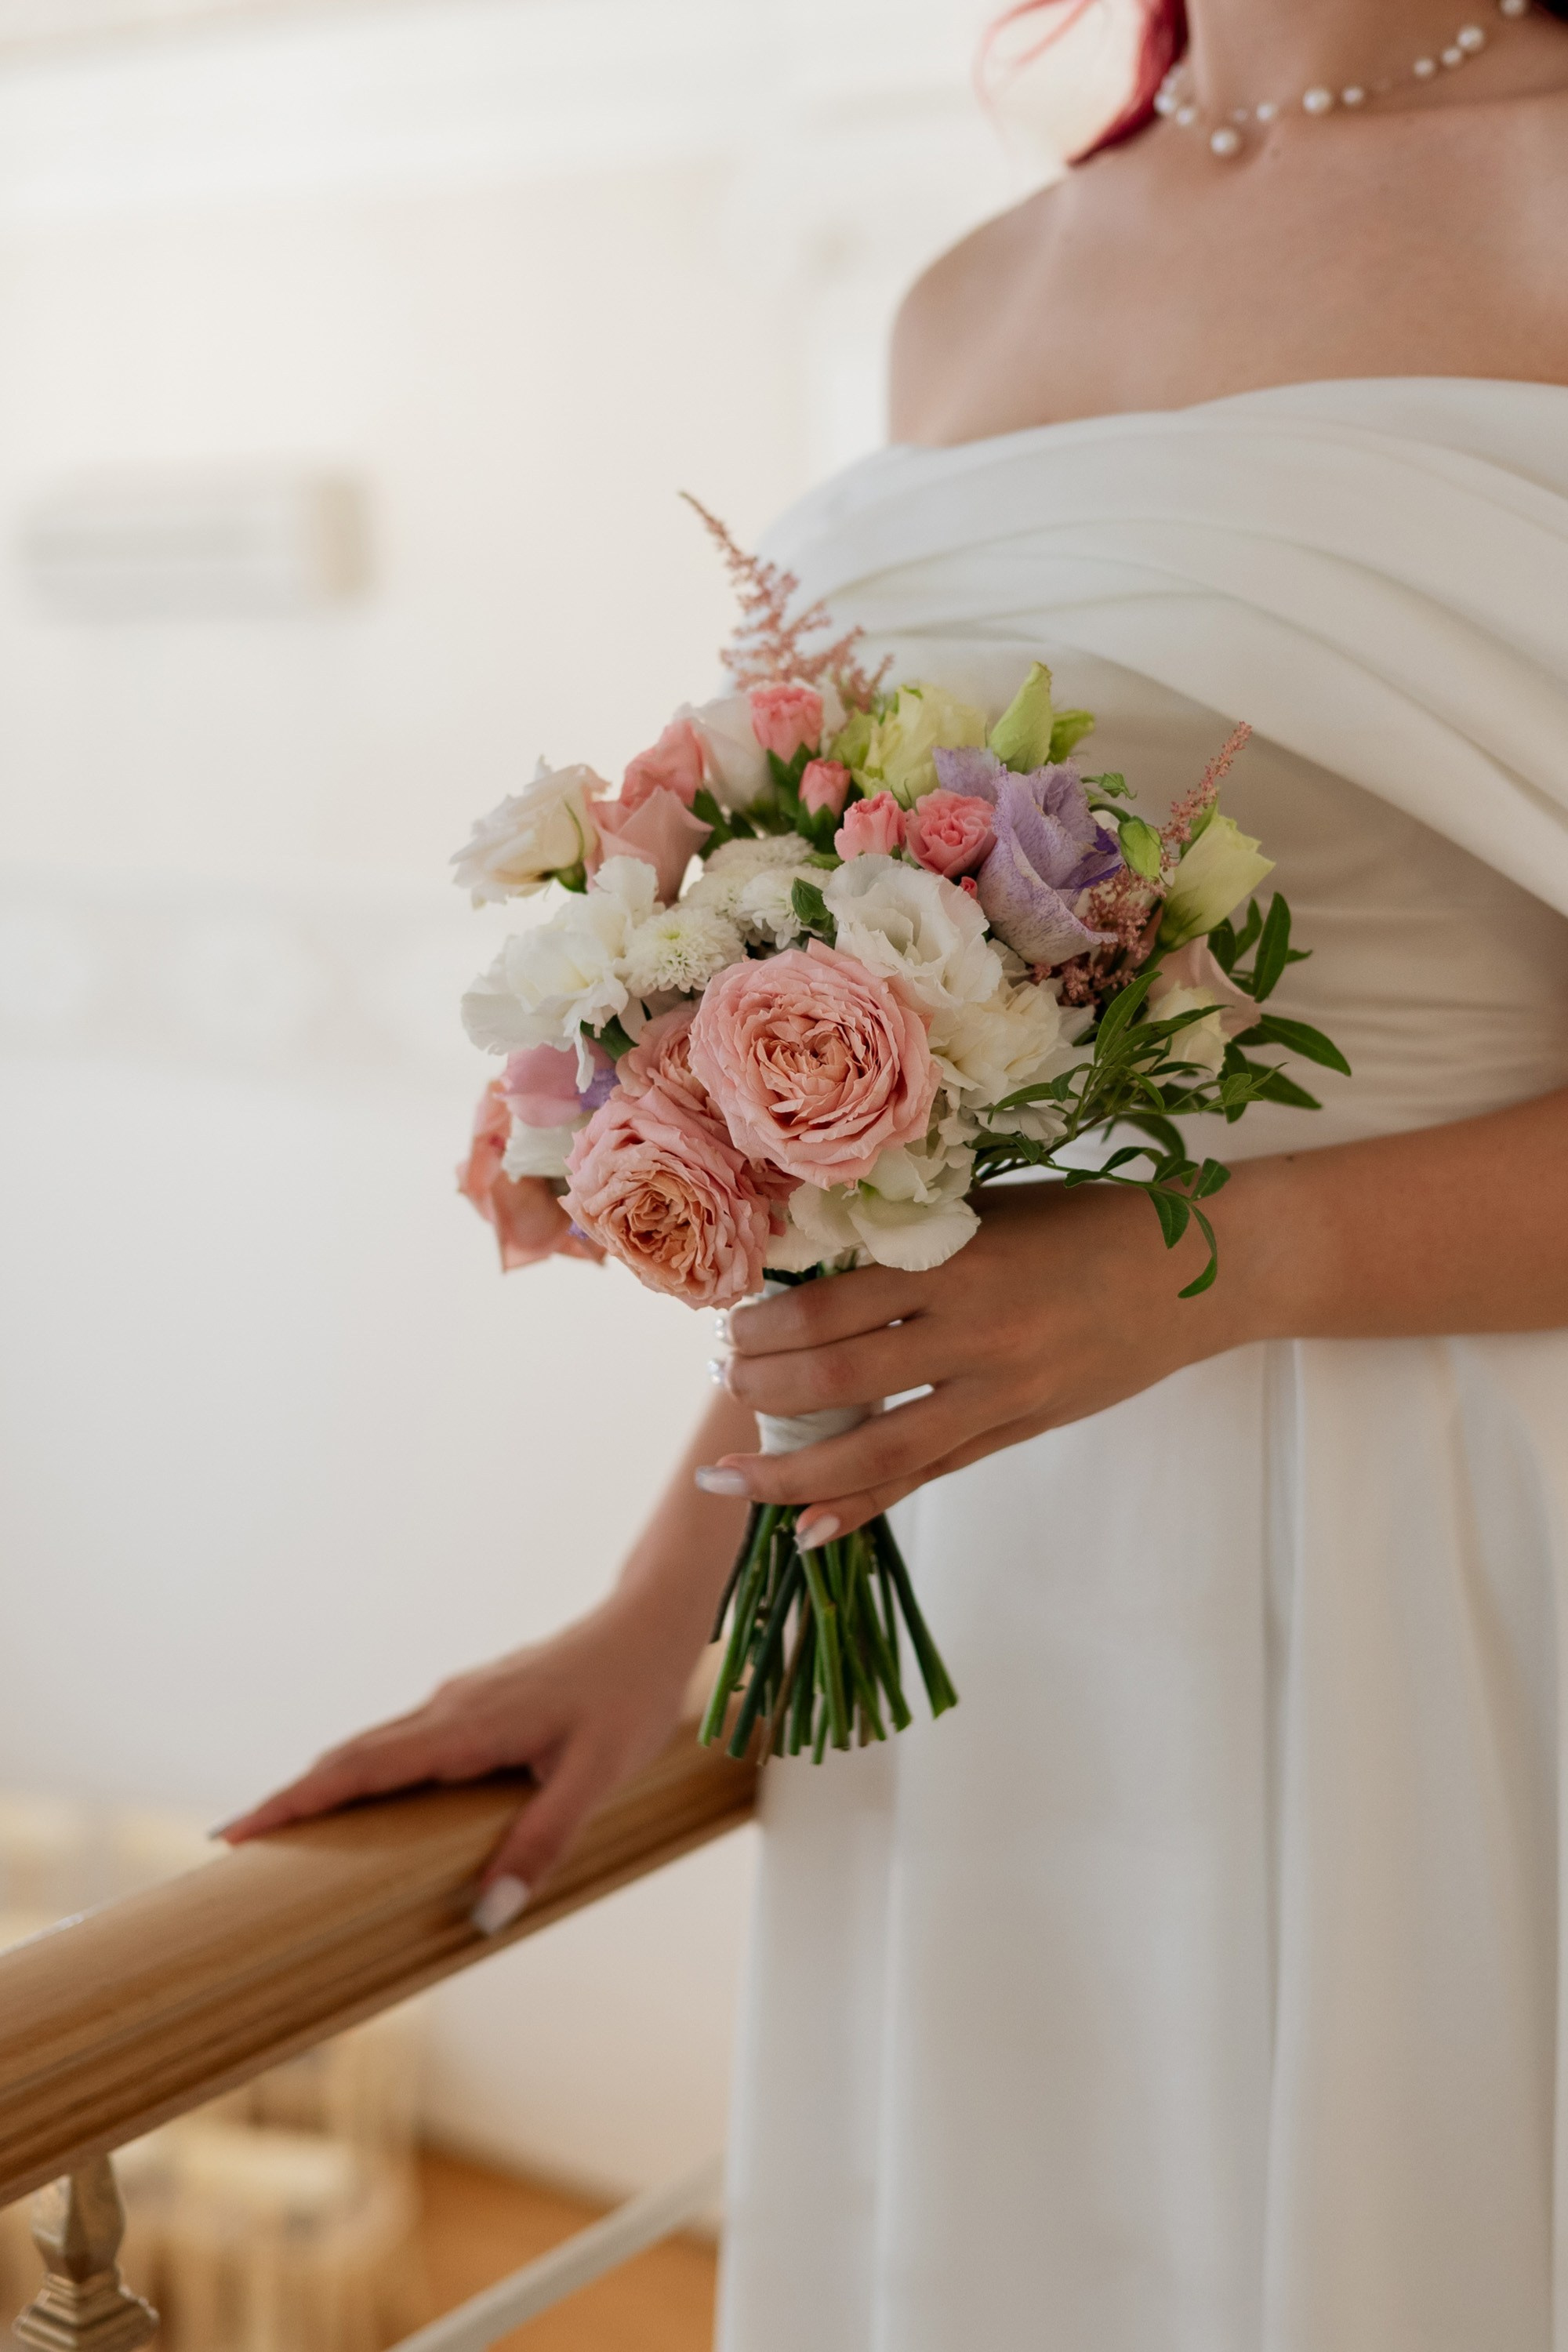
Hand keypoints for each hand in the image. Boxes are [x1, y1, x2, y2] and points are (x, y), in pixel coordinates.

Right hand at [216, 1587, 698, 1921]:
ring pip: (374, 1747)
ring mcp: (459, 1701)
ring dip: (324, 1785)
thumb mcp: (596, 1778)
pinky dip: (364, 1772)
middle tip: (234, 1847)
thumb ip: (541, 1843)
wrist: (650, 1624)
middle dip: (291, 1801)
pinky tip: (364, 1802)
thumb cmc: (629, 1696)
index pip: (362, 1767)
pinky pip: (403, 1742)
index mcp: (467, 1726)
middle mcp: (449, 1707)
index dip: (297, 1800)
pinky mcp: (474, 1703)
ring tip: (282, 1834)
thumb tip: (486, 1914)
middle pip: (351, 1756)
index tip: (238, 1831)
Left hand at [710, 1175, 1271, 1541]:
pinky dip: (864, 1504)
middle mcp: (976, 1331)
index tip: (726, 1325)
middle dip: (762, 1387)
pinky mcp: (1019, 1430)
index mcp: (960, 1258)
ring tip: (727, 1478)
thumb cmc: (1086, 1222)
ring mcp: (1001, 1393)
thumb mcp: (990, 1208)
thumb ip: (909, 1241)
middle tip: (718, 1382)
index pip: (831, 1301)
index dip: (765, 1323)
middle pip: (840, 1375)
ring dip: (792, 1470)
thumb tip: (805, 1267)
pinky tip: (809, 1530)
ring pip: (876, 1445)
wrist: (1197, 1269)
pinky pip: (927, 1475)